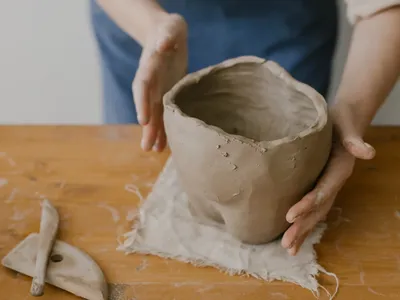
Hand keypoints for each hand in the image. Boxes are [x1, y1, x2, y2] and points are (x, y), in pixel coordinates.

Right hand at [132, 13, 187, 151]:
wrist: (167, 34)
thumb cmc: (169, 29)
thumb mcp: (170, 27)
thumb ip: (167, 36)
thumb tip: (163, 45)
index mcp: (149, 65)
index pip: (142, 85)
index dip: (141, 103)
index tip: (143, 120)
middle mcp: (151, 81)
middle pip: (147, 106)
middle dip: (147, 127)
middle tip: (147, 148)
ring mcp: (158, 89)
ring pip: (155, 113)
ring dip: (155, 132)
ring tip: (156, 151)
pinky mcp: (167, 93)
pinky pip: (165, 112)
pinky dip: (166, 126)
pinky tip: (167, 142)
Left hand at [281, 101, 375, 254]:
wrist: (344, 121)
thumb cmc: (341, 121)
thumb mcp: (346, 125)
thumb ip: (354, 139)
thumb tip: (368, 151)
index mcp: (339, 170)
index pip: (322, 191)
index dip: (307, 204)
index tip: (290, 215)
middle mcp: (334, 182)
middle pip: (318, 209)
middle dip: (302, 227)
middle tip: (286, 243)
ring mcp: (327, 186)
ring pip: (316, 213)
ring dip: (302, 230)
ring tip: (289, 248)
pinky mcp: (319, 185)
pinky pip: (313, 207)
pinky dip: (303, 221)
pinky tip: (292, 233)